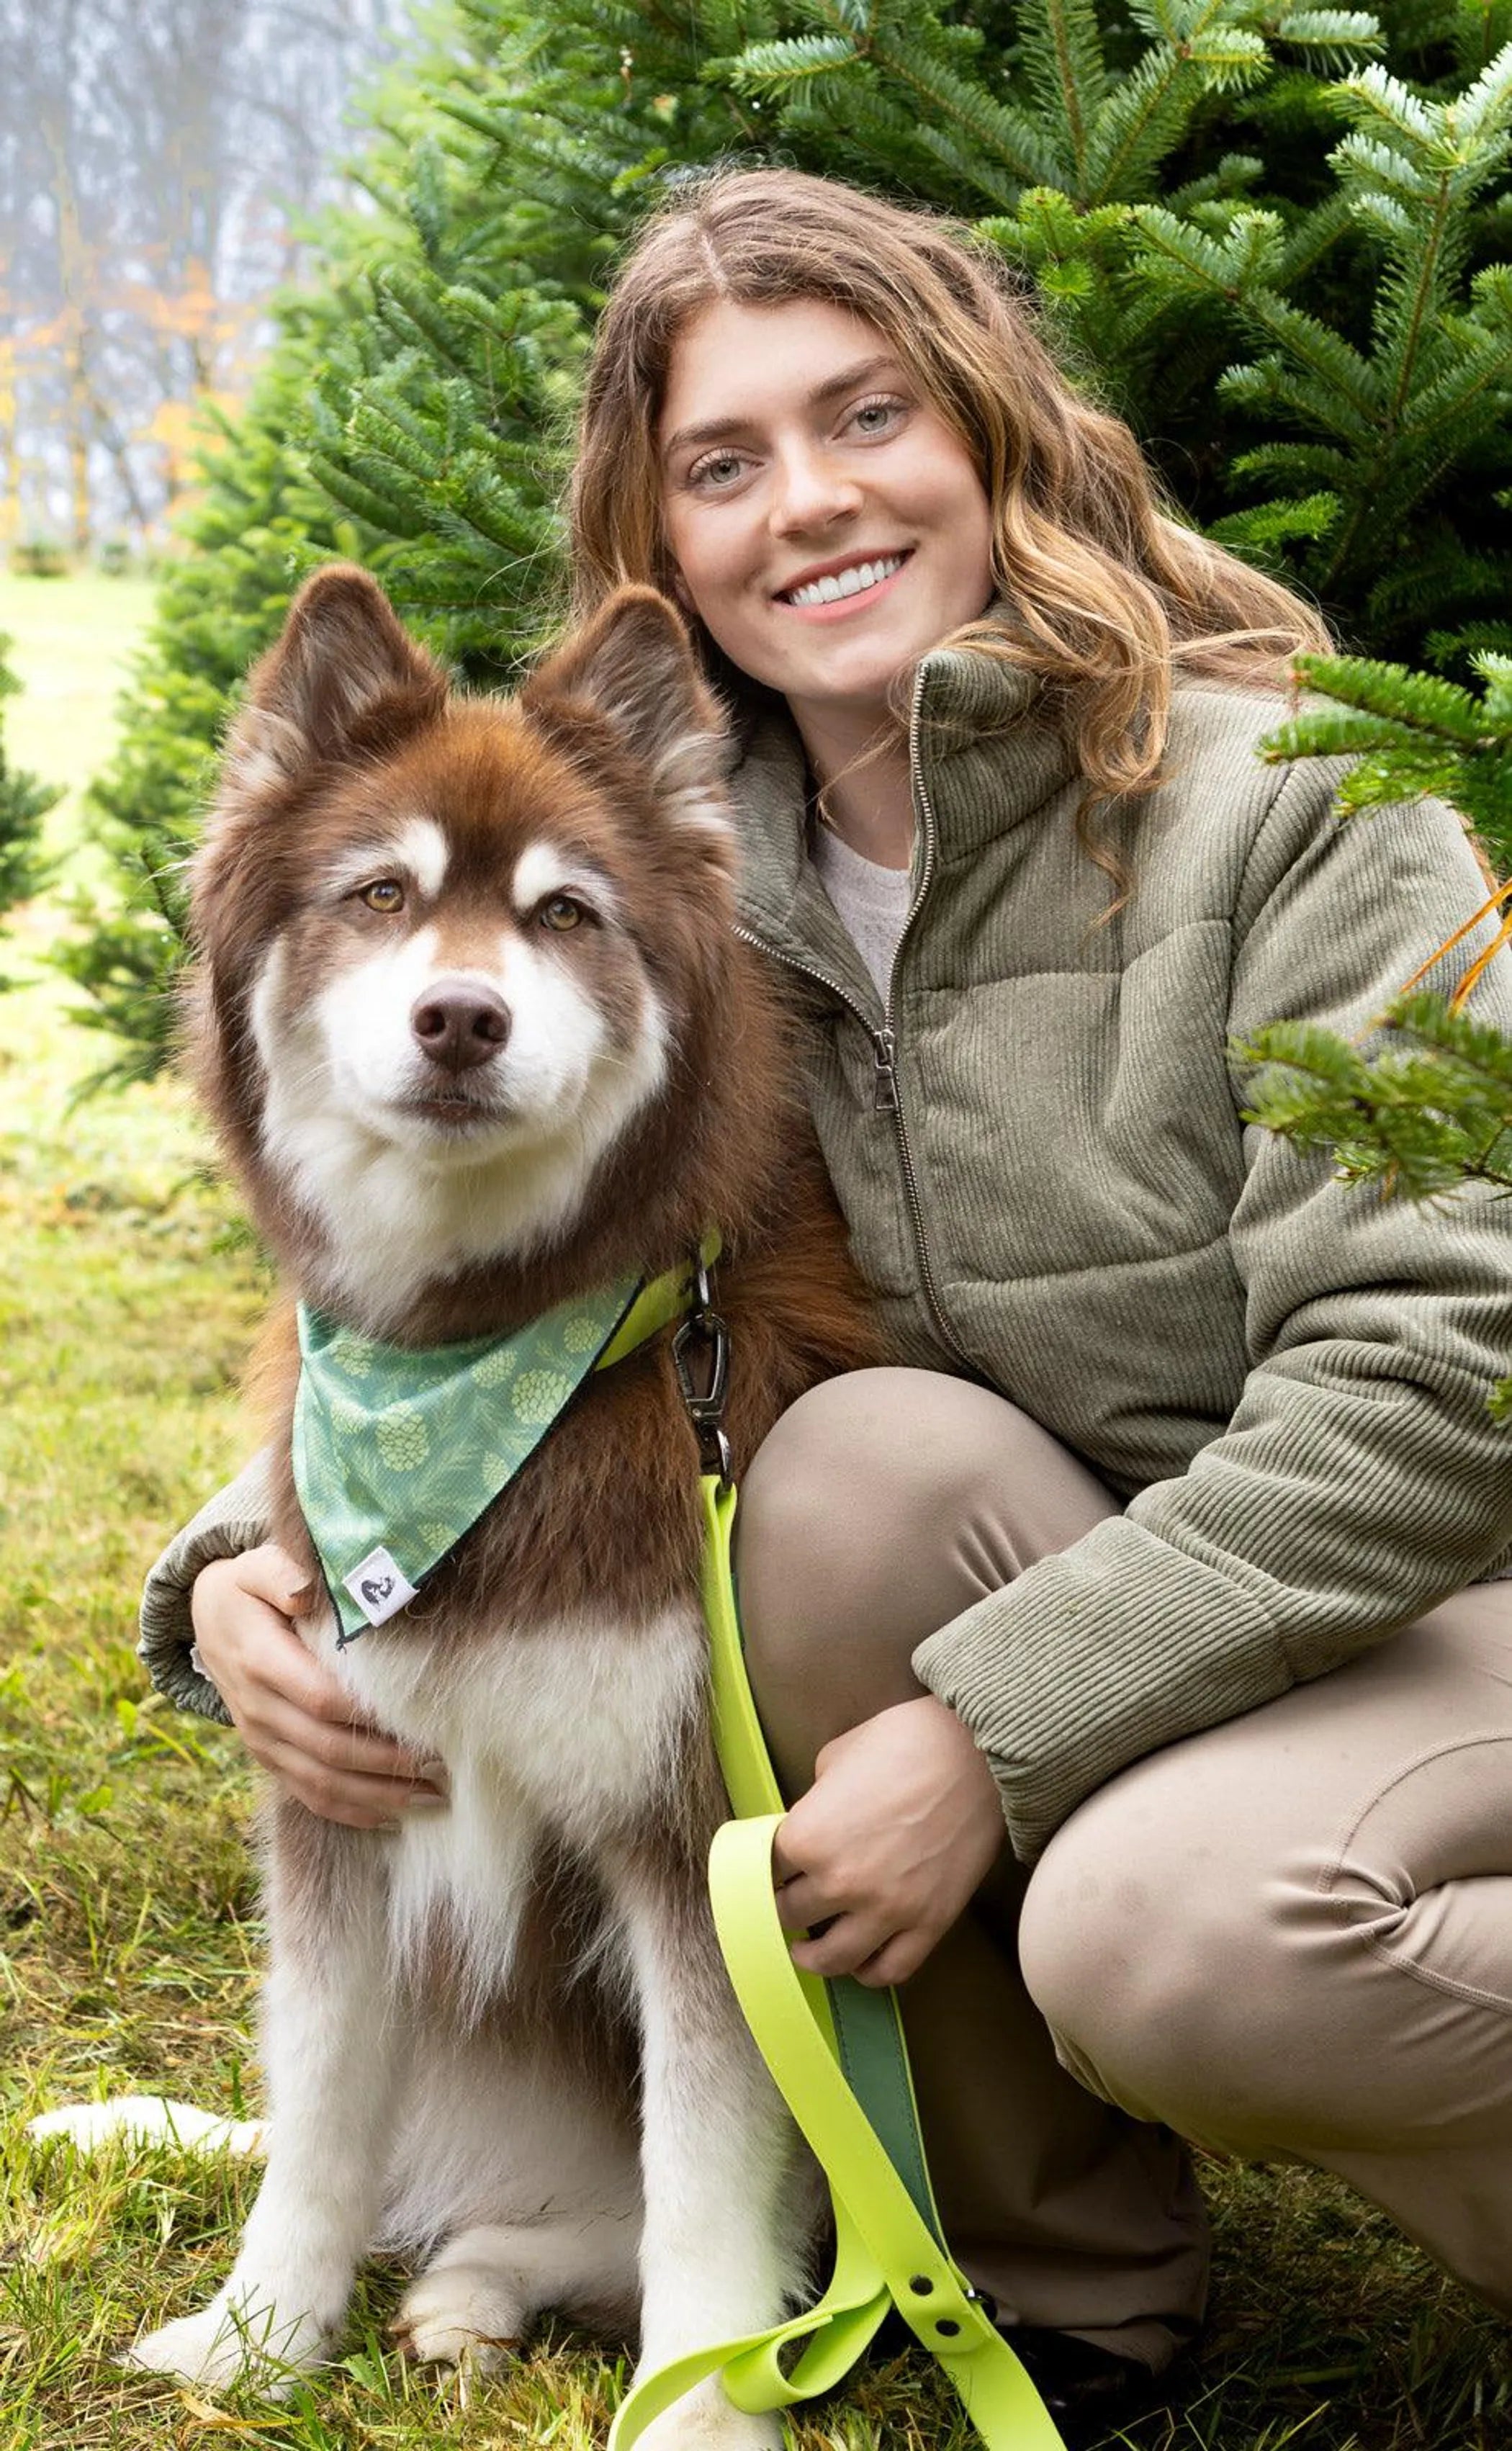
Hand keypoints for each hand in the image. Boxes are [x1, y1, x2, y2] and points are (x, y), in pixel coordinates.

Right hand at [190, 1545, 445, 1828]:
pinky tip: (394, 1816)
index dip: (369, 1717)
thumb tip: (306, 1592)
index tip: (421, 1721)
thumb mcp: (257, 1567)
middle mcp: (257, 1708)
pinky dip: (350, 1811)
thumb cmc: (249, 1589)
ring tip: (433, 1798)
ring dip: (377, 1796)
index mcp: (260, 1661)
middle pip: (327, 1748)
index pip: (321, 1698)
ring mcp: (261, 1739)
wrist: (207, 1621)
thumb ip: (282, 1573)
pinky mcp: (268, 1756)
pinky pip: (306, 1794)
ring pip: (319, 1782)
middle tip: (442, 1766)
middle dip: (386, 1764)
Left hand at [770, 1696, 1003, 1987]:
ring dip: (813, 1956)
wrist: (975, 1751)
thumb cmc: (903, 1742)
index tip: (769, 1869)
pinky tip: (861, 1959)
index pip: (763, 1870)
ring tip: (807, 1949)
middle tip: (787, 1901)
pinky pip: (891, 1970)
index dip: (764, 1867)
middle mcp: (840, 1882)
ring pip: (834, 1959)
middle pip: (789, 1915)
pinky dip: (870, 1971)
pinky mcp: (930, 1922)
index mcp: (807, 1837)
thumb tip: (809, 1826)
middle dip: (784, 1906)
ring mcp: (887, 1909)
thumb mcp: (834, 1759)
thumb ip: (813, 1803)